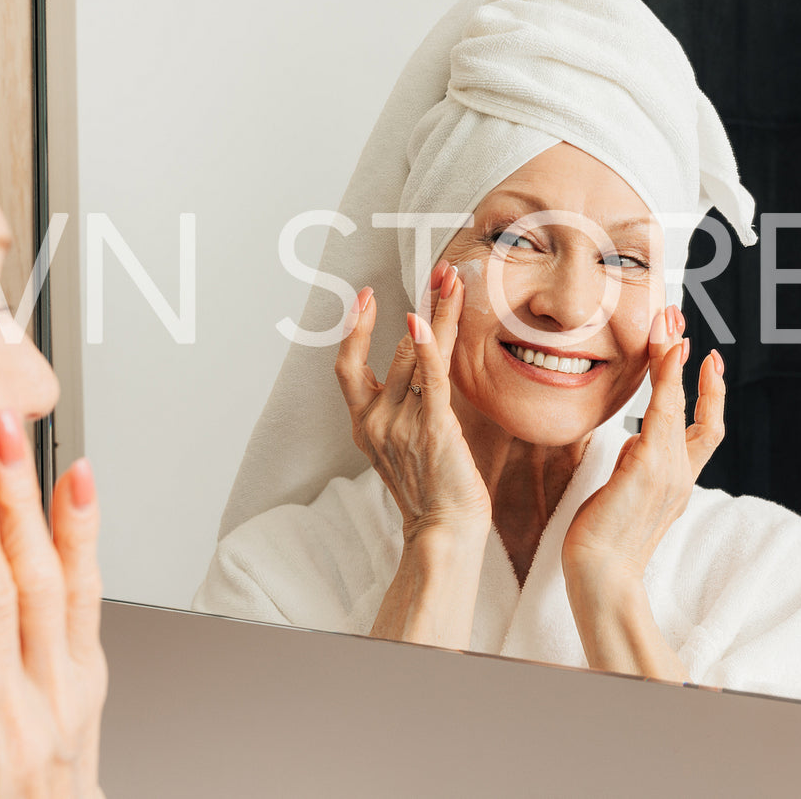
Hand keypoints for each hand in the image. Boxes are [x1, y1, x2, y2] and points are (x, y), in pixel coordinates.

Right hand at [334, 259, 489, 541]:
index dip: (353, 329)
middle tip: (438, 271)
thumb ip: (405, 402)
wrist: (444, 530)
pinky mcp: (431, 429)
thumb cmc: (434, 487)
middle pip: (392, 349)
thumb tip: (419, 358)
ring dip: (438, 314)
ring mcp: (399, 426)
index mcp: (364, 424)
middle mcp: (375, 421)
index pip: (346, 366)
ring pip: (416, 357)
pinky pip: (429, 379)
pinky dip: (427, 347)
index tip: (365, 296)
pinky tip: (426, 321)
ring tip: (454, 282)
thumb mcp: (405, 440)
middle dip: (420, 304)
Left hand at [561, 304, 725, 598]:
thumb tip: (633, 440)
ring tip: (667, 320)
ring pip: (679, 403)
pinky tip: (664, 351)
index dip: (709, 394)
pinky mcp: (650, 467)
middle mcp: (681, 474)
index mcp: (677, 481)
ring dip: (672, 358)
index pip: (704, 431)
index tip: (705, 359)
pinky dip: (667, 379)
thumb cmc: (602, 540)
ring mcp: (670, 470)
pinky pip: (663, 412)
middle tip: (679, 320)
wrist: (600, 575)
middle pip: (701, 410)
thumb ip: (634, 465)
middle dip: (693, 365)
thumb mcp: (623, 493)